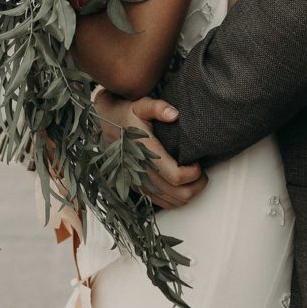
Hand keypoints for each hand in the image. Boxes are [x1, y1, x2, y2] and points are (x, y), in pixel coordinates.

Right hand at [94, 89, 207, 209]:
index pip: (176, 177)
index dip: (193, 173)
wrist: (104, 124)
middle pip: (179, 195)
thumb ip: (157, 107)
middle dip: (196, 185)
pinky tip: (180, 183)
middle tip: (201, 171)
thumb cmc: (126, 113)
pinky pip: (161, 203)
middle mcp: (142, 173)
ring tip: (193, 176)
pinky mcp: (137, 187)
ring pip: (172, 203)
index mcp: (146, 153)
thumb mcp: (141, 104)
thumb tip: (174, 114)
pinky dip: (175, 198)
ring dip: (188, 193)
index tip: (198, 162)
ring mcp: (139, 183)